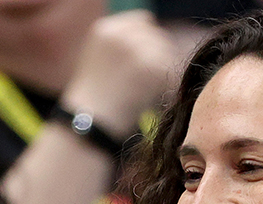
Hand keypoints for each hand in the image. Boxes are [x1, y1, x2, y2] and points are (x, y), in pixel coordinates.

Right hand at [61, 10, 178, 139]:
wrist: (91, 122)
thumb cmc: (94, 100)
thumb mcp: (98, 59)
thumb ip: (122, 43)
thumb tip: (155, 36)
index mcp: (106, 29)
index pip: (143, 21)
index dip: (146, 42)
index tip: (142, 63)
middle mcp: (121, 34)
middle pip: (157, 36)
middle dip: (156, 56)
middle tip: (143, 82)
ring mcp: (136, 48)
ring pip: (167, 52)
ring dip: (162, 71)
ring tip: (143, 91)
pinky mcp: (152, 66)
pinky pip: (171, 70)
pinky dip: (166, 85)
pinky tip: (148, 99)